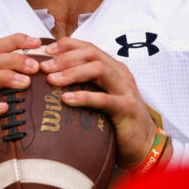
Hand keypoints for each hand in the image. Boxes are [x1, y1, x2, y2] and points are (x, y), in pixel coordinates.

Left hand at [39, 38, 157, 168]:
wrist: (144, 143)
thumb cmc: (117, 120)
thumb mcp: (101, 96)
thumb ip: (85, 85)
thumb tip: (52, 79)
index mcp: (113, 68)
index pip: (89, 48)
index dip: (67, 46)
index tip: (46, 51)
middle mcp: (120, 73)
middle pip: (92, 54)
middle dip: (65, 58)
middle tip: (44, 67)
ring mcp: (125, 89)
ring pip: (99, 70)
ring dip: (72, 72)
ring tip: (52, 80)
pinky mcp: (127, 108)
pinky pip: (104, 99)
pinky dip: (84, 97)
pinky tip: (66, 99)